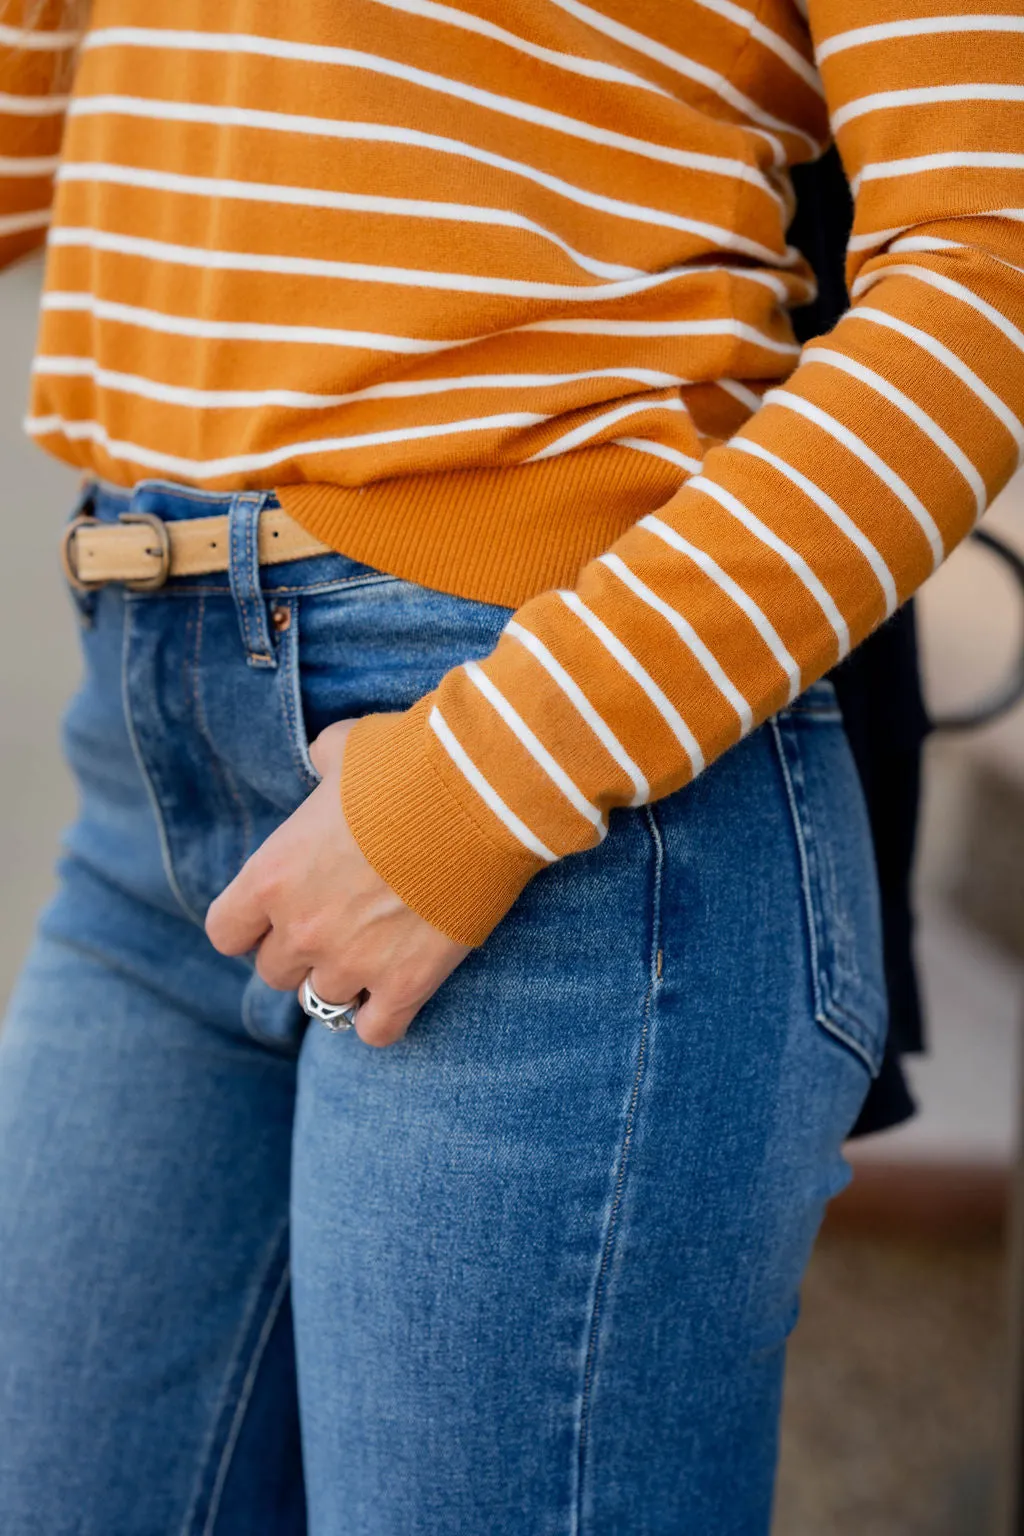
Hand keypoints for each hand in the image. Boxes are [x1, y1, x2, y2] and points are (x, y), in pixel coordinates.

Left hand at [205, 720, 470, 1046]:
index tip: (277, 913)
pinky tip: (398, 991)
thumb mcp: (346, 748)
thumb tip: (327, 762)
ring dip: (345, 981)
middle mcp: (300, 928)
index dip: (250, 926)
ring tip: (375, 953)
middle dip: (302, 952)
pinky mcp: (405, 984)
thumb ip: (323, 764)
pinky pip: (376, 1031)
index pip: (225, 932)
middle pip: (275, 972)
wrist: (477, 795)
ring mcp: (351, 963)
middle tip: (340, 925)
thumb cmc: (407, 762)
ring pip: (324, 1002)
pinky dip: (383, 1017)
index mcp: (271, 875)